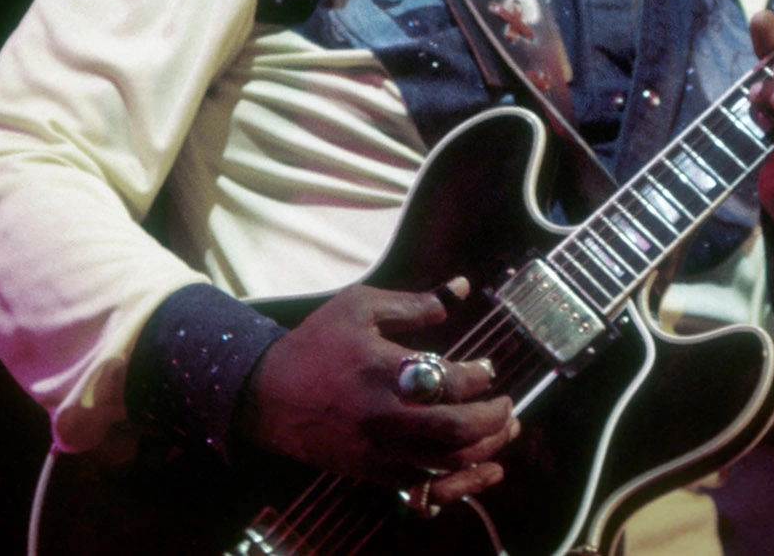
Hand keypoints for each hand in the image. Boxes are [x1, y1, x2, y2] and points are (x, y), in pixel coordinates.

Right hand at [234, 279, 515, 504]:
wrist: (266, 394)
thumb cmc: (316, 344)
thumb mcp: (360, 306)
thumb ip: (415, 302)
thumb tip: (462, 288)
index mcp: (384, 370)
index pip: (451, 379)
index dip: (479, 375)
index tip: (487, 368)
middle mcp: (384, 415)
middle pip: (458, 428)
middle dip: (493, 418)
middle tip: (507, 405)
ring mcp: (378, 449)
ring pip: (447, 462)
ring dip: (484, 448)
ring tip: (503, 431)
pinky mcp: (371, 472)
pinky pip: (425, 485)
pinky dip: (458, 477)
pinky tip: (477, 463)